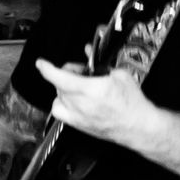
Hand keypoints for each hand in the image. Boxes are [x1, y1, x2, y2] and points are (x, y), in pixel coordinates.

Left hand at [35, 58, 154, 147]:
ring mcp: (77, 115)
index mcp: (91, 88)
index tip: (41, 63)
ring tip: (78, 87)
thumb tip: (90, 53)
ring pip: (58, 96)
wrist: (138, 126)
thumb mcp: (120, 75)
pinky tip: (72, 101)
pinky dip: (61, 103)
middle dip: (68, 74)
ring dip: (64, 88)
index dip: (47, 68)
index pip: (59, 76)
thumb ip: (101, 64)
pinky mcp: (77, 124)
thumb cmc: (132, 104)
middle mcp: (80, 103)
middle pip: (60, 84)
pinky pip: (59, 111)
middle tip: (81, 72)